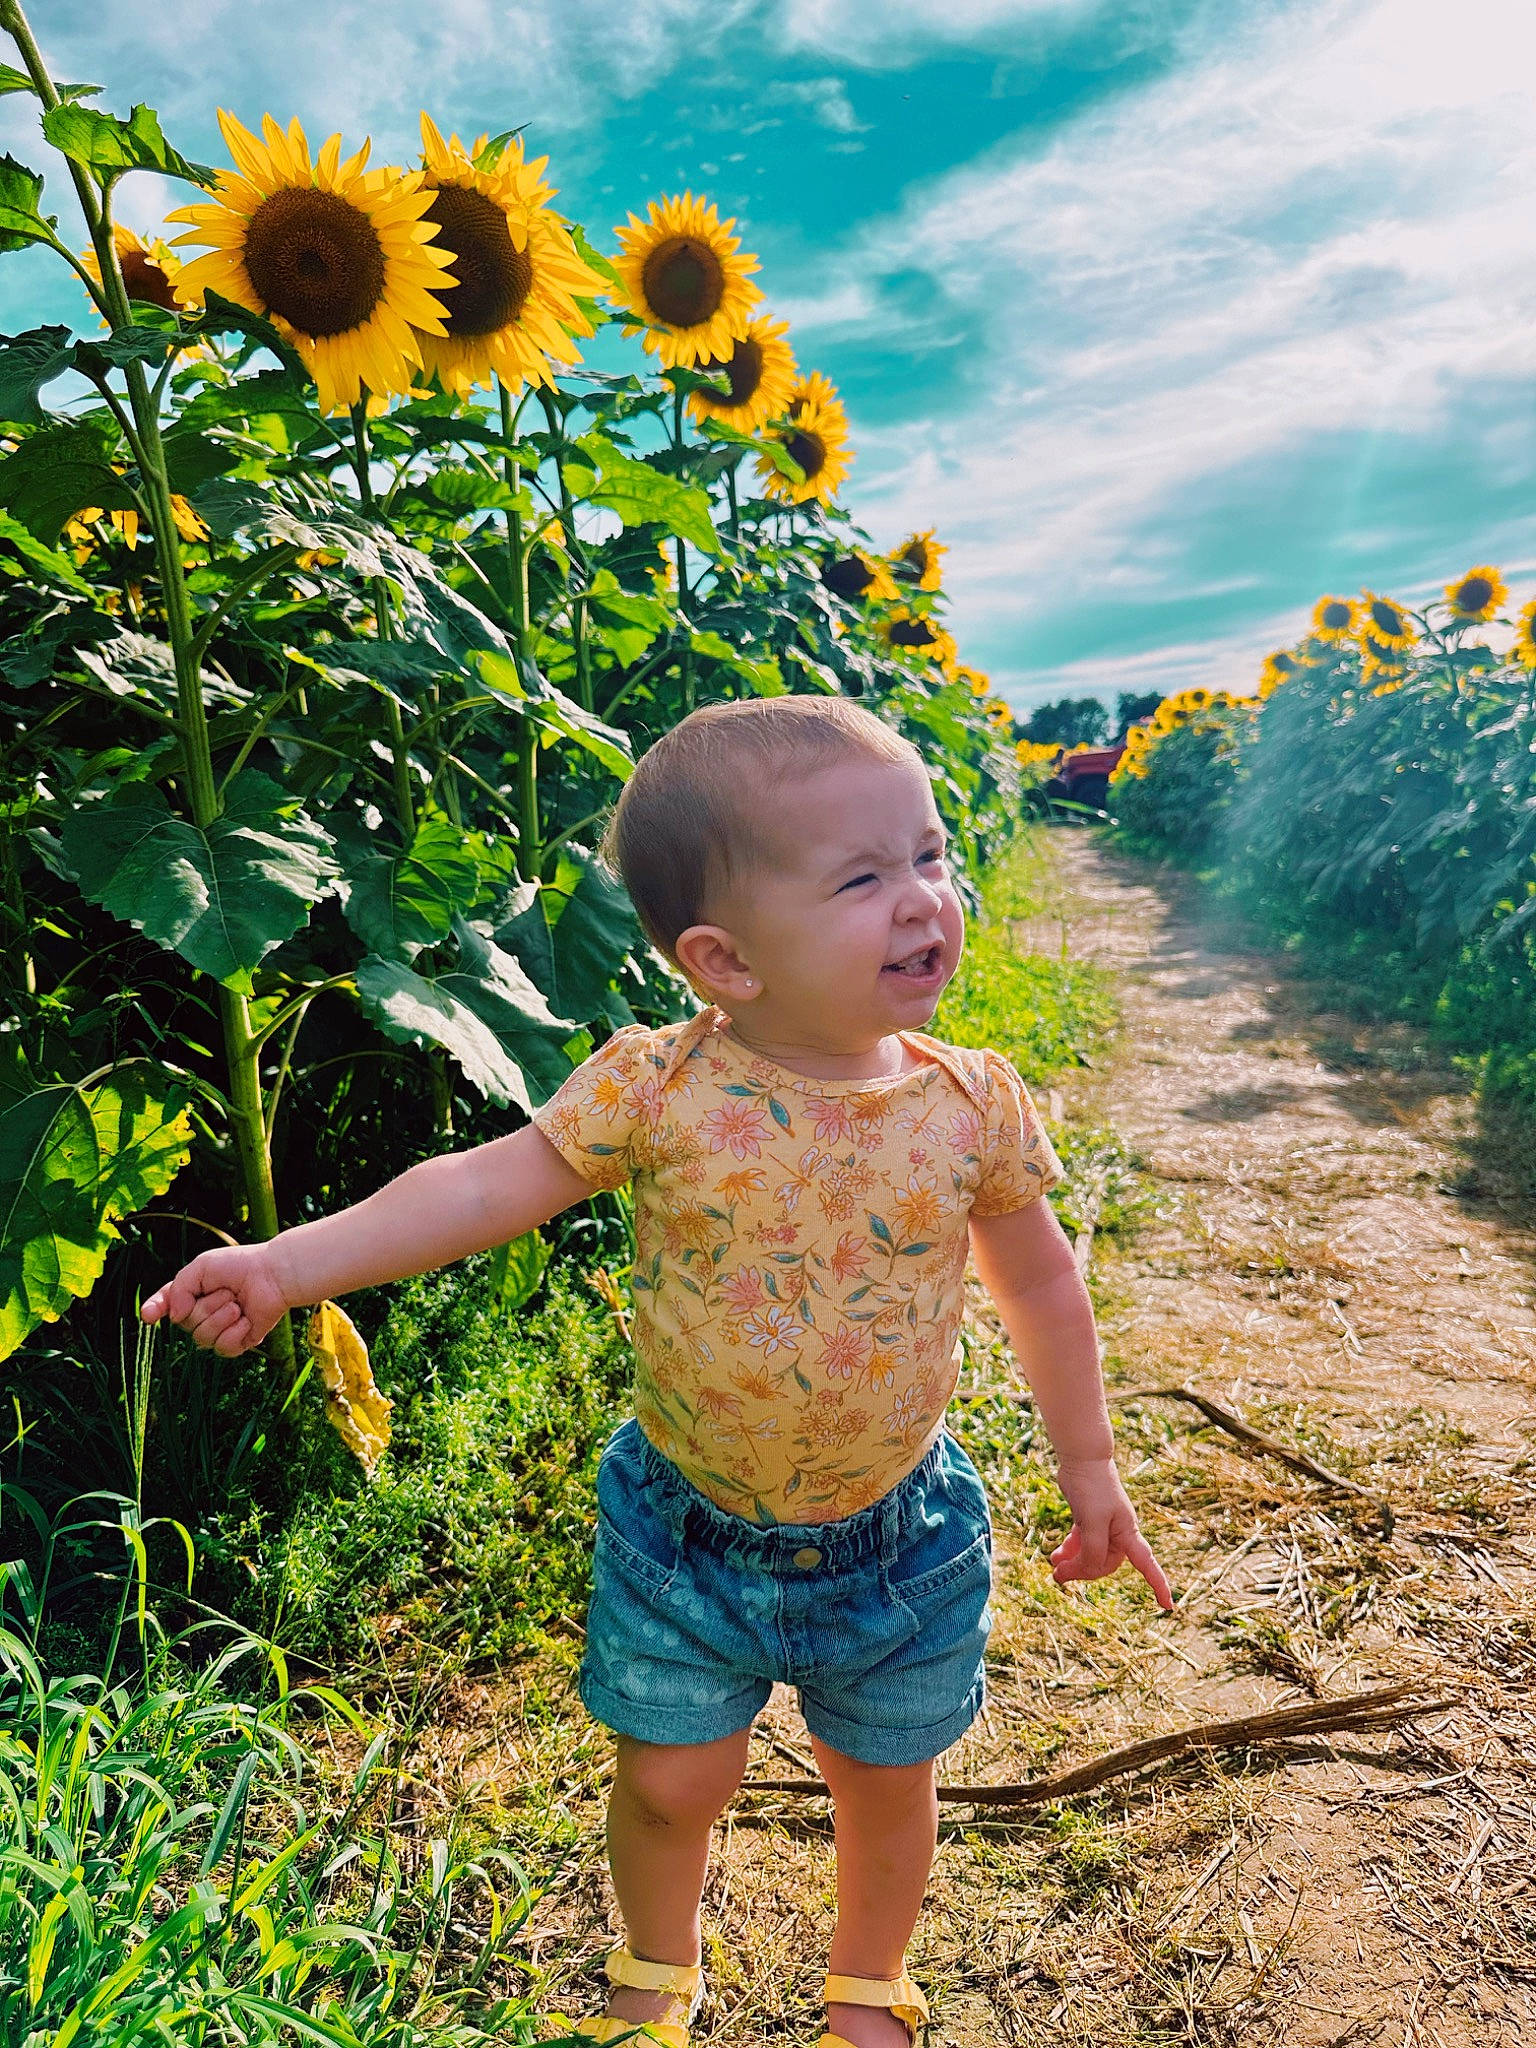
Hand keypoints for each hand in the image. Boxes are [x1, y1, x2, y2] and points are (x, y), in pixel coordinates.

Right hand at [140, 1242, 291, 1355]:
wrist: (273, 1275)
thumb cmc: (239, 1266)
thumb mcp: (201, 1267)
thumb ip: (178, 1288)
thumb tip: (173, 1317)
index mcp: (190, 1293)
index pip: (165, 1305)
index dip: (154, 1310)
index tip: (147, 1316)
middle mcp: (201, 1314)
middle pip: (186, 1324)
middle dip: (207, 1307)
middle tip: (228, 1291)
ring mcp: (219, 1330)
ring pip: (202, 1338)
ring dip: (221, 1318)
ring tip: (238, 1304)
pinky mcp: (237, 1342)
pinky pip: (223, 1348)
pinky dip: (235, 1332)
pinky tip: (246, 1319)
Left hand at [1051, 1457, 1173, 1609]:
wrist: (1081, 1459)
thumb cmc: (1093, 1488)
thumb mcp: (1092, 1522)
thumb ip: (1093, 1550)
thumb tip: (1088, 1571)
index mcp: (1128, 1534)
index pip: (1148, 1566)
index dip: (1159, 1586)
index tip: (1168, 1607)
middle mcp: (1119, 1533)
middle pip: (1105, 1564)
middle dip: (1083, 1571)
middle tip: (1058, 1574)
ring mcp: (1103, 1526)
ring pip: (1090, 1555)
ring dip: (1074, 1563)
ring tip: (1053, 1566)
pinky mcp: (1088, 1519)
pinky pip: (1081, 1543)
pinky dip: (1069, 1550)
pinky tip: (1055, 1555)